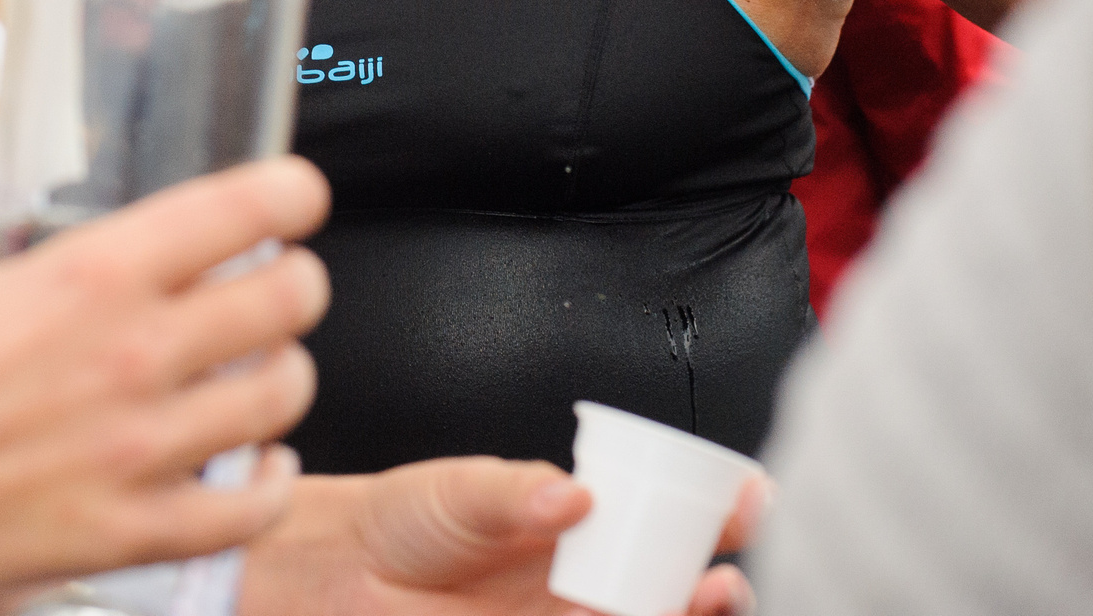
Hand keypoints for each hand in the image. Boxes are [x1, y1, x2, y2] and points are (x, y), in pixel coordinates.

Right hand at [0, 156, 331, 593]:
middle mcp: (135, 351)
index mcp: (94, 271)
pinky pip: (245, 509)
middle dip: (296, 283)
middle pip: (287, 299)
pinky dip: (268, 485)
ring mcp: (139, 446)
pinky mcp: (126, 528)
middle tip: (282, 285)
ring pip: (281, 397)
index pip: (243, 207)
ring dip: (283, 377)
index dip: (291, 193)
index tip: (295, 197)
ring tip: (264, 374)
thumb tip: (0, 242)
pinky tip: (260, 467)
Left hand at [243, 458, 763, 615]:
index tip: (749, 494)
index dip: (718, 505)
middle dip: (719, 574)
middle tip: (727, 566)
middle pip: (678, 579)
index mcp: (581, 516)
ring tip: (710, 596)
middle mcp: (588, 572)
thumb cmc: (404, 520)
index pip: (667, 510)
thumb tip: (573, 493)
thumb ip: (517, 493)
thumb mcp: (462, 490)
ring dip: (691, 614)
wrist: (344, 575)